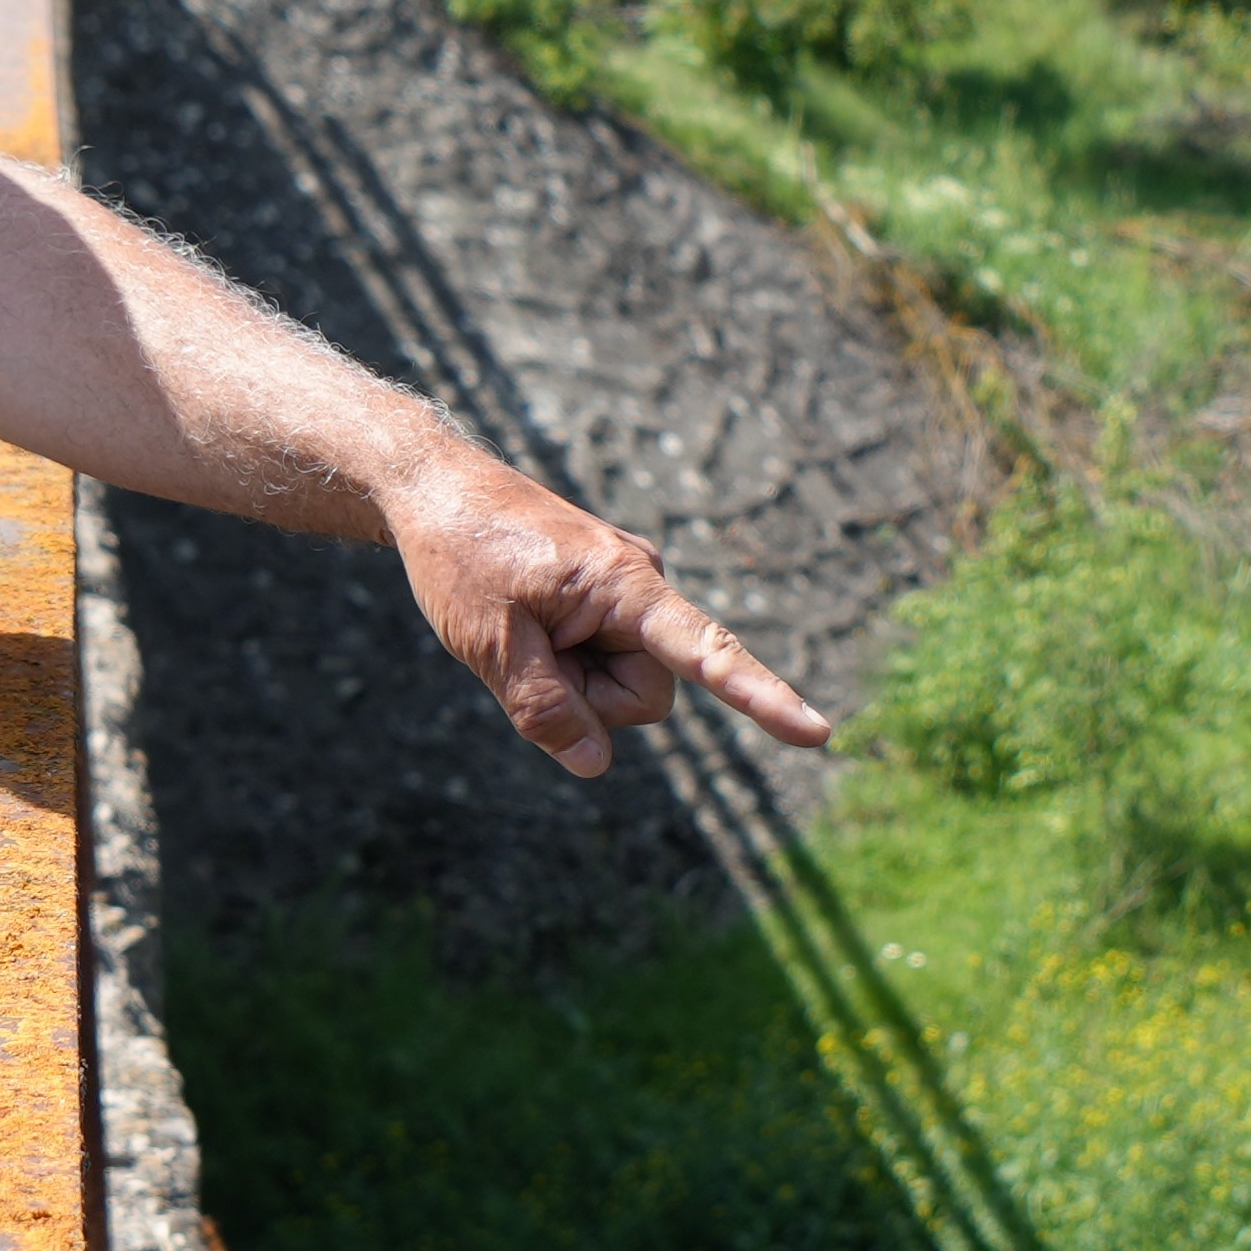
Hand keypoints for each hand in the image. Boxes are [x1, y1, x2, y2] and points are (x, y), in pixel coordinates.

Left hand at [379, 448, 834, 778]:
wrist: (433, 486)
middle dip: (590, 698)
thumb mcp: (488, 645)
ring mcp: (624, 588)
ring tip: (517, 630)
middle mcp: (640, 581)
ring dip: (573, 679)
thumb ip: (544, 709)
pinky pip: (602, 655)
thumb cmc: (459, 557)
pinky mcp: (604, 594)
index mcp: (624, 585)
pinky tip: (525, 621)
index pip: (706, 654)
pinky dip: (566, 659)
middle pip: (647, 693)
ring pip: (622, 681)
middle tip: (518, 654)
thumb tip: (595, 764)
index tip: (817, 734)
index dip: (762, 699)